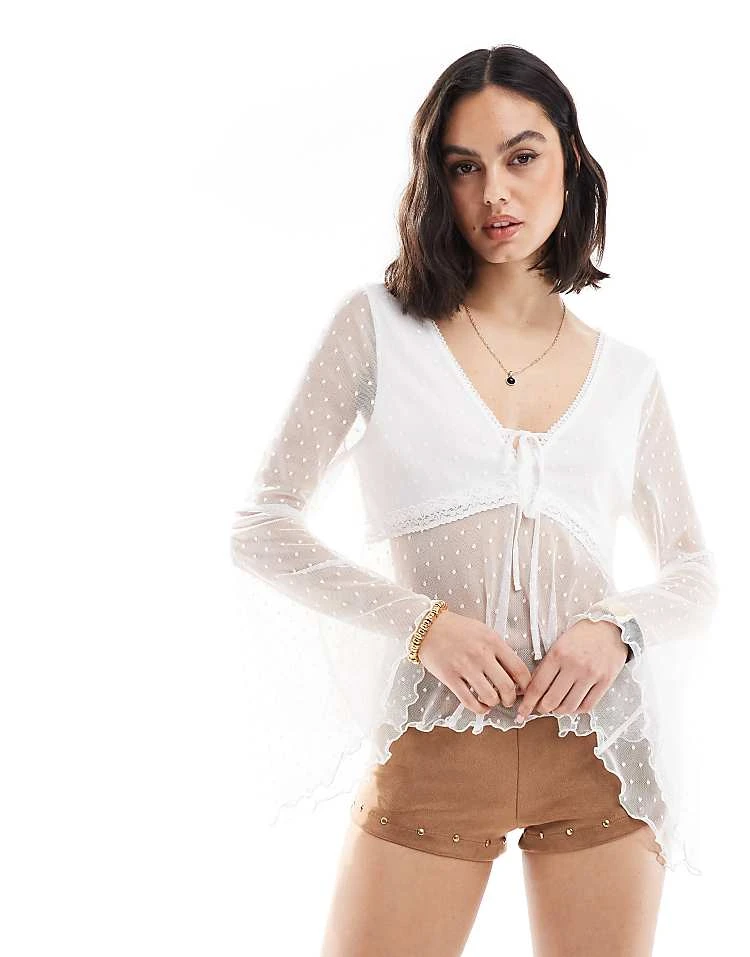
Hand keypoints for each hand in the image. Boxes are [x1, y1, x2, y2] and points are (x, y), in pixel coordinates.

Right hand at [417, 610, 532, 715]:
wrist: (427, 626)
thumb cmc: (457, 628)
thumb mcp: (483, 631)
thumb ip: (499, 649)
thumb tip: (514, 674)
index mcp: (493, 641)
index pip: (519, 669)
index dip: (526, 686)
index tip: (523, 690)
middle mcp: (481, 655)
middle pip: (507, 687)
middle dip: (511, 699)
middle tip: (508, 700)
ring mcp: (465, 667)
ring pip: (490, 697)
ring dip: (494, 703)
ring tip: (492, 700)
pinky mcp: (450, 678)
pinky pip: (469, 702)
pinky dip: (479, 709)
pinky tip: (481, 706)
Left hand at [514, 619, 628, 721]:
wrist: (610, 626)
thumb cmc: (582, 635)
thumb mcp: (558, 644)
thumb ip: (546, 665)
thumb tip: (531, 688)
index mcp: (558, 654)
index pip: (537, 686)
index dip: (527, 703)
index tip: (522, 712)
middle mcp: (574, 666)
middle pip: (551, 700)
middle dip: (542, 709)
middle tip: (540, 708)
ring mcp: (591, 675)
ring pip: (569, 706)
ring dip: (558, 711)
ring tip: (555, 707)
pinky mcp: (605, 681)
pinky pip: (587, 706)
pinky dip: (576, 710)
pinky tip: (572, 705)